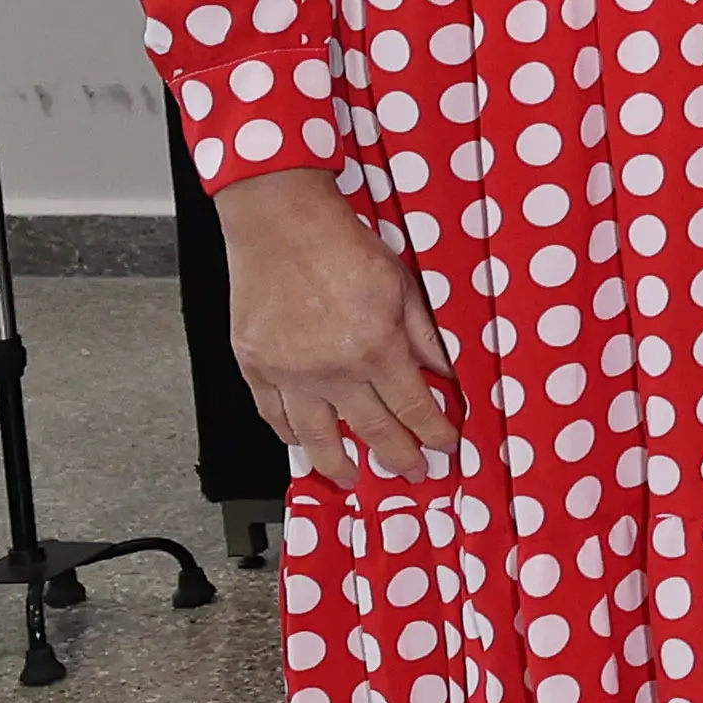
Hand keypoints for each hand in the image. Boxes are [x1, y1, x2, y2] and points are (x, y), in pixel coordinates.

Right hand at [212, 170, 454, 474]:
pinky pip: (272, 413)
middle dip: (397, 457)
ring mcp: (288, 372)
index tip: (445, 446)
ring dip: (336, 463)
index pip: (414, 407)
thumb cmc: (341, 245)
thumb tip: (448, 370)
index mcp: (375, 348)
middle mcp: (331, 369)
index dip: (433, 433)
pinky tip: (301, 442)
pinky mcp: (254, 365)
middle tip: (411, 473)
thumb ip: (425, 335)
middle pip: (371, 430)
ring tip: (350, 479)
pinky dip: (287, 433)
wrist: (280, 223)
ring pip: (315, 436)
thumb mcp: (402, 285)